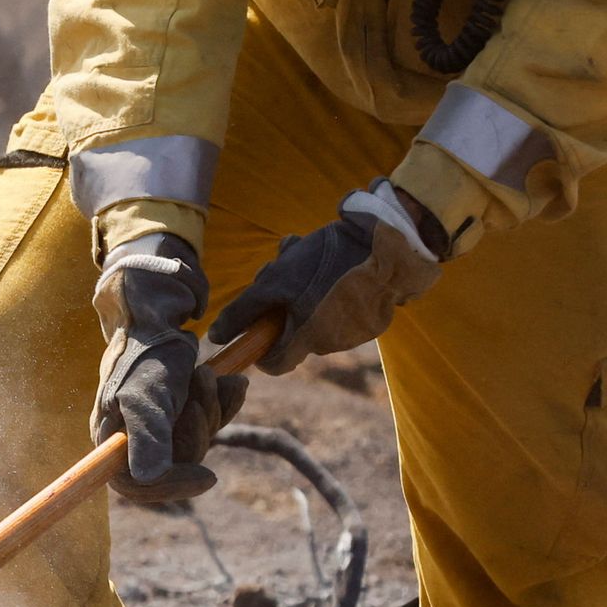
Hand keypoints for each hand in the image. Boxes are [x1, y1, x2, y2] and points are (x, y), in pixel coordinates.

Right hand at [91, 232, 242, 501]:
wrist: (159, 315)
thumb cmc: (146, 353)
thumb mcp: (146, 395)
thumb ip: (147, 437)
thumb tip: (145, 477)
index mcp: (112, 437)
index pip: (135, 484)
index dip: (171, 486)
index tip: (210, 475)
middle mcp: (131, 436)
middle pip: (175, 463)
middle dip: (198, 427)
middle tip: (199, 389)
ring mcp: (158, 425)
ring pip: (196, 442)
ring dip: (212, 409)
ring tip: (206, 374)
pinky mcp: (179, 412)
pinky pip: (210, 424)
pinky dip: (224, 403)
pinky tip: (231, 384)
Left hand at [213, 179, 447, 372]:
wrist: (389, 243)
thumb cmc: (327, 262)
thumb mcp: (276, 281)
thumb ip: (244, 312)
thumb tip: (216, 338)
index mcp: (310, 339)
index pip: (275, 363)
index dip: (258, 347)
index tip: (252, 325)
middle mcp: (334, 342)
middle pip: (292, 330)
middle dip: (278, 301)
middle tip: (278, 266)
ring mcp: (356, 330)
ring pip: (313, 312)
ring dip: (299, 285)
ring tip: (302, 250)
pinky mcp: (372, 313)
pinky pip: (338, 304)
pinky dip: (325, 283)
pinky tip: (324, 252)